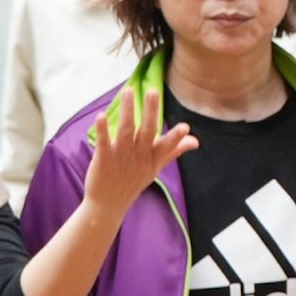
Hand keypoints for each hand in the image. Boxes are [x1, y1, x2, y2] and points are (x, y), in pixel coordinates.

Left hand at [77, 89, 199, 220]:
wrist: (108, 204)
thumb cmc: (133, 182)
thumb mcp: (156, 167)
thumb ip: (173, 151)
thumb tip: (195, 140)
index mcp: (152, 158)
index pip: (167, 146)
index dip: (175, 138)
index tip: (185, 127)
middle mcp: (138, 156)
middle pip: (146, 132)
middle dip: (150, 112)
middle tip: (152, 91)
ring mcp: (120, 157)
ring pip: (125, 131)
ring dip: (127, 111)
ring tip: (127, 91)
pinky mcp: (103, 160)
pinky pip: (103, 143)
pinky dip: (102, 130)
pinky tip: (100, 116)